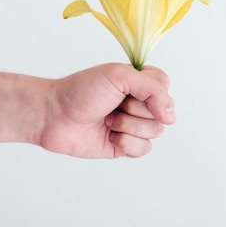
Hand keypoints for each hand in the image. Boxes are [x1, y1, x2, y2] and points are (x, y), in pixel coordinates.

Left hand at [38, 64, 175, 158]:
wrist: (54, 115)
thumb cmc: (81, 90)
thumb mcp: (120, 76)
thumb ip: (154, 89)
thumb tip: (171, 116)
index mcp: (140, 83)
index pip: (165, 87)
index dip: (152, 92)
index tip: (130, 89)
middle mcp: (139, 104)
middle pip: (163, 113)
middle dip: (136, 110)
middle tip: (113, 104)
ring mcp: (133, 126)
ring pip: (155, 132)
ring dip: (128, 126)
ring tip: (108, 120)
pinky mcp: (125, 146)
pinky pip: (144, 149)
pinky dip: (126, 143)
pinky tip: (110, 136)